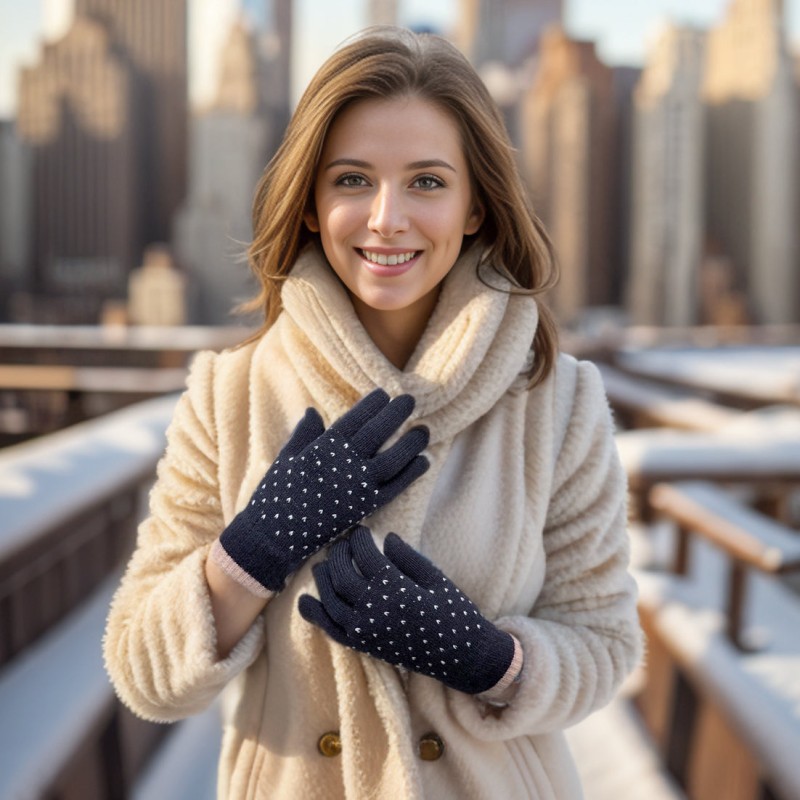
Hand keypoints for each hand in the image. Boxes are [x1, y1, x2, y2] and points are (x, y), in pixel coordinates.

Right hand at [216, 390, 428, 592]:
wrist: (272, 538)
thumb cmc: (274, 496)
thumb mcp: (285, 459)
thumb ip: (304, 434)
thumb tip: (314, 411)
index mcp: (323, 448)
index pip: (354, 419)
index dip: (372, 405)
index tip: (385, 394)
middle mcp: (343, 464)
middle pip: (377, 433)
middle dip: (395, 414)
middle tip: (411, 400)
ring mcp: (356, 487)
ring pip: (392, 459)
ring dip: (410, 444)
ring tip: (423, 431)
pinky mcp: (365, 509)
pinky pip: (394, 488)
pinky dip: (411, 474)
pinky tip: (423, 461)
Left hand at [299, 526, 515, 694]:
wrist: (461, 657)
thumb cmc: (454, 612)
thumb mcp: (436, 578)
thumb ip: (408, 557)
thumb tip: (386, 537)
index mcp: (396, 590)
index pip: (364, 556)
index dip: (359, 539)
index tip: (360, 530)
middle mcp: (375, 611)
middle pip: (341, 576)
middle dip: (337, 554)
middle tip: (342, 543)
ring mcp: (366, 631)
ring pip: (330, 601)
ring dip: (323, 578)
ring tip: (325, 564)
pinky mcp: (363, 646)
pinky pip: (331, 630)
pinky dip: (315, 615)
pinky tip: (306, 600)